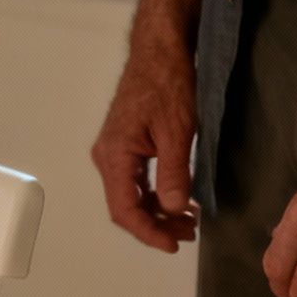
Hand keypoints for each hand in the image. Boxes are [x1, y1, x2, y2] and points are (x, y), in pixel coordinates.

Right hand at [93, 19, 200, 252]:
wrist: (160, 51)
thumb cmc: (167, 82)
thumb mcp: (178, 130)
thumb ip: (175, 173)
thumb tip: (174, 208)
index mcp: (114, 155)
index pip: (124, 209)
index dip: (149, 232)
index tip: (174, 245)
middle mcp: (107, 157)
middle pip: (125, 207)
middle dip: (156, 225)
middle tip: (189, 234)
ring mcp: (113, 151)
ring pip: (130, 196)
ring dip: (157, 211)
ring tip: (189, 220)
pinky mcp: (124, 146)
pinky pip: (134, 181)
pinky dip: (155, 194)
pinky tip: (178, 197)